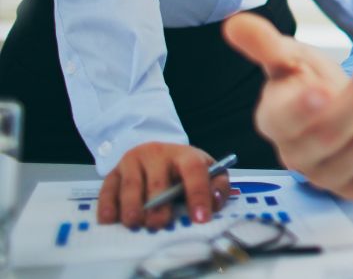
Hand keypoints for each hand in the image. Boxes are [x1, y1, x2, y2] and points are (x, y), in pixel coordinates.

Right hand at [97, 142, 232, 229]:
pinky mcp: (114, 172)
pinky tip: (111, 219)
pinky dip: (108, 206)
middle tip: (160, 225)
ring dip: (132, 207)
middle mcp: (157, 154)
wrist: (156, 153)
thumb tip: (215, 202)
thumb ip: (217, 186)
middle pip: (158, 181)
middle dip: (158, 206)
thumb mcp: (207, 170)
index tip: (200, 219)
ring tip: (135, 224)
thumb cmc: (183, 169)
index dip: (198, 194)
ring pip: (131, 185)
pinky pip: (108, 189)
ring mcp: (133, 162)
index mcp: (185, 155)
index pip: (194, 170)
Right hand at [223, 13, 352, 199]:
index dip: (302, 109)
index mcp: (274, 122)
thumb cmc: (306, 81)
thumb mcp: (287, 56)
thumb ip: (264, 43)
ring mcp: (327, 176)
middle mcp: (296, 156)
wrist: (332, 105)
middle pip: (332, 135)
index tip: (323, 89)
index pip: (284, 122)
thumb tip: (235, 24)